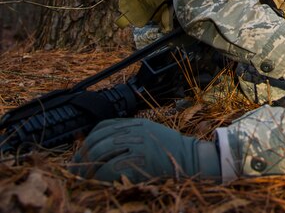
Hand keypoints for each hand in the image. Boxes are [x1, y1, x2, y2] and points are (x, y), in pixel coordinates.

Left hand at [70, 118, 220, 182]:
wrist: (192, 158)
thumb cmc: (172, 150)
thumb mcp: (150, 134)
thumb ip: (131, 135)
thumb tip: (105, 147)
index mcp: (136, 123)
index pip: (103, 126)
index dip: (87, 140)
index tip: (80, 153)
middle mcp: (135, 130)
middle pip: (99, 140)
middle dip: (82, 155)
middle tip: (73, 169)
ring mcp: (138, 143)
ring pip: (101, 152)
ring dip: (87, 166)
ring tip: (80, 177)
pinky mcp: (141, 158)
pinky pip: (112, 166)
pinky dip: (100, 174)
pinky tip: (96, 180)